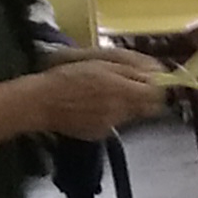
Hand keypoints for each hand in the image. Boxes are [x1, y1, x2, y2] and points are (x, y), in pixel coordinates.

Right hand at [34, 53, 167, 135]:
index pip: (156, 94)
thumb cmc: (67, 76)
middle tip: (130, 87)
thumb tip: (155, 73)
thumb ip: (129, 69)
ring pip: (132, 115)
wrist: (41, 102)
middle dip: (145, 97)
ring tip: (105, 95)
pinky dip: (112, 114)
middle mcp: (120, 110)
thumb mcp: (99, 63)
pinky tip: (94, 107)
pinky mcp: (100, 133)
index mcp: (120, 90)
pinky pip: (116, 122)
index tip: (150, 80)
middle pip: (149, 107)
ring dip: (127, 104)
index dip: (157, 86)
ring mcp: (111, 125)